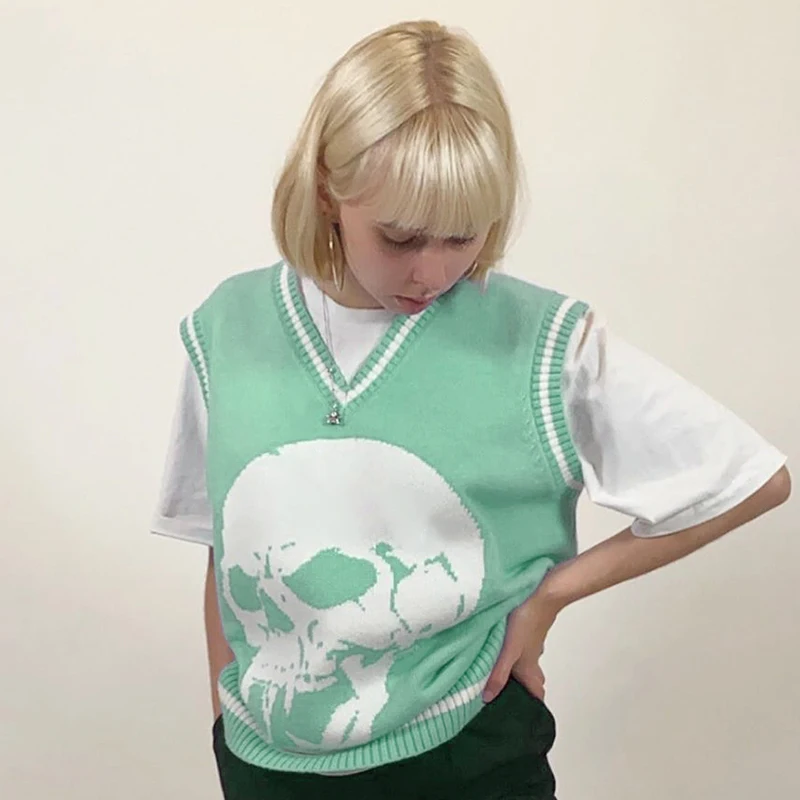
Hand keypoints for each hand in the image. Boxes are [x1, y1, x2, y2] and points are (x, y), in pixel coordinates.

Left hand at [482, 589, 560, 703]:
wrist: (542, 592)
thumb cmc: (525, 623)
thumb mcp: (509, 650)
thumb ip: (498, 674)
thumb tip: (487, 699)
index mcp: (529, 667)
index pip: (537, 694)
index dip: (533, 706)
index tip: (522, 717)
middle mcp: (533, 656)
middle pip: (531, 678)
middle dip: (521, 688)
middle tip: (504, 694)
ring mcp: (532, 641)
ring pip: (525, 661)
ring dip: (514, 668)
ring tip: (495, 671)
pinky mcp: (528, 627)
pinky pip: (521, 645)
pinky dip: (512, 651)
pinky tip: (499, 645)